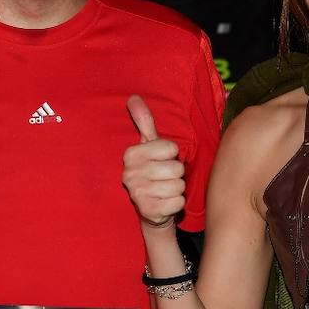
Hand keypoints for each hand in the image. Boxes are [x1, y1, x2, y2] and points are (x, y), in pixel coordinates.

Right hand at [122, 95, 184, 229]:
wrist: (150, 208)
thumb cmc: (153, 171)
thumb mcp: (149, 145)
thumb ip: (144, 121)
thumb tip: (133, 97)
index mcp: (131, 154)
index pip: (171, 148)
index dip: (172, 155)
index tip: (161, 161)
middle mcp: (130, 173)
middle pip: (176, 168)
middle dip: (176, 174)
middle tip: (165, 178)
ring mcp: (137, 193)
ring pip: (178, 186)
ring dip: (177, 189)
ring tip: (165, 190)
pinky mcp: (148, 211)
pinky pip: (178, 202)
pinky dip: (176, 204)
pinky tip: (165, 203)